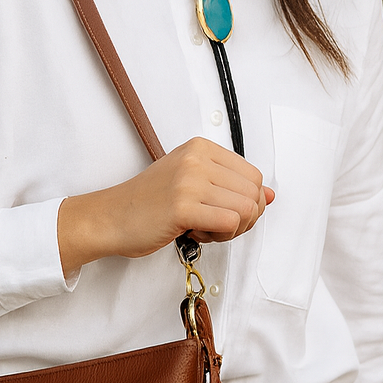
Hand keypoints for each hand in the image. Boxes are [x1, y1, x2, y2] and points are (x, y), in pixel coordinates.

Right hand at [57, 137, 273, 272]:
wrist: (111, 217)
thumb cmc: (149, 203)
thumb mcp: (193, 183)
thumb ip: (232, 186)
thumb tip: (271, 195)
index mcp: (202, 147)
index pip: (254, 176)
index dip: (246, 202)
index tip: (219, 210)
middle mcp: (197, 158)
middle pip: (254, 194)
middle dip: (242, 219)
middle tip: (212, 223)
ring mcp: (189, 181)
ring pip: (246, 210)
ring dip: (229, 230)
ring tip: (201, 227)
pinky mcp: (183, 206)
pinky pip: (230, 222)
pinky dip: (219, 236)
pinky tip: (194, 232)